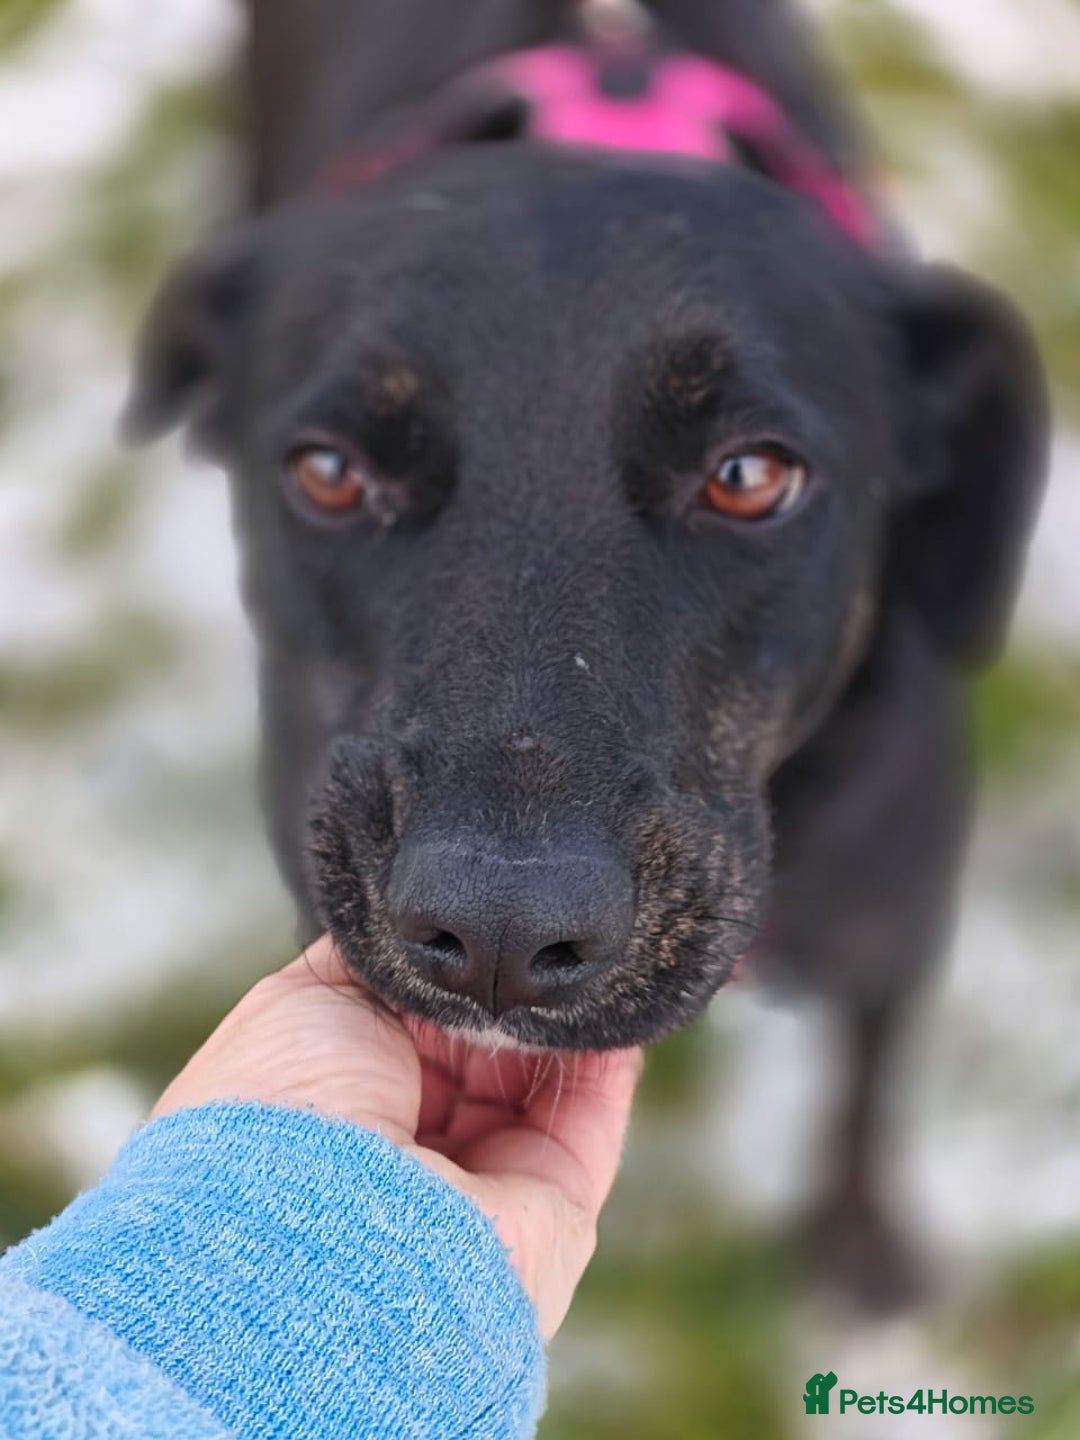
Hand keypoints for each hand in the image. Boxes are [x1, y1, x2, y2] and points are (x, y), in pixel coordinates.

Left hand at [153, 935, 642, 1337]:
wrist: (314, 1213)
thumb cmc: (284, 1104)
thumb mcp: (307, 995)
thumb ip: (378, 965)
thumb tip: (426, 935)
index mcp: (342, 1112)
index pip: (413, 1031)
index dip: (444, 979)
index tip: (470, 926)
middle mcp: (410, 1159)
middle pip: (482, 1054)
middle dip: (500, 993)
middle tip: (518, 939)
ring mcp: (484, 1190)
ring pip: (542, 1083)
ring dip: (555, 1017)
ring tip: (559, 961)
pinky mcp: (553, 1216)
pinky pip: (592, 1121)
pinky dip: (607, 1055)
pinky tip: (604, 999)